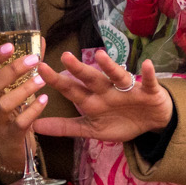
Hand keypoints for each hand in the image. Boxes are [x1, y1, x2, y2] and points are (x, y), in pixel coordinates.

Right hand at [0, 42, 49, 181]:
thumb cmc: (12, 112)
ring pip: (4, 104)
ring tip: (42, 80)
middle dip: (12, 70)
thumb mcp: (15, 88)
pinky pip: (19, 123)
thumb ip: (26, 67)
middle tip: (33, 60)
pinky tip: (45, 100)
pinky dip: (33, 110)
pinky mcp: (7, 136)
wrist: (9, 148)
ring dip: (24, 90)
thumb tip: (42, 41)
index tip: (11, 45)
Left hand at [34, 52, 171, 143]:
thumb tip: (34, 127)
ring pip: (116, 76)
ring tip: (100, 56)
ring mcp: (127, 89)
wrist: (151, 123)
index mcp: (92, 100)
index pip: (71, 89)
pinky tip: (146, 65)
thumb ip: (65, 127)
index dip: (57, 80)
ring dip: (109, 66)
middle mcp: (107, 90)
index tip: (40, 68)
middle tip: (65, 56)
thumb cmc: (119, 122)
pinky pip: (148, 82)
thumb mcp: (91, 129)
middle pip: (90, 78)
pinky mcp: (148, 91)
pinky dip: (148, 74)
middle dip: (78, 68)